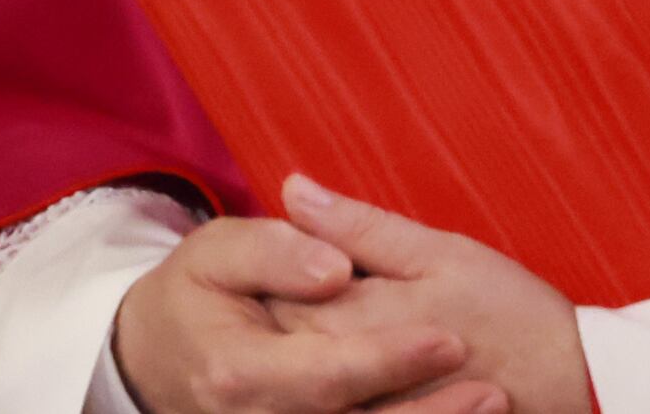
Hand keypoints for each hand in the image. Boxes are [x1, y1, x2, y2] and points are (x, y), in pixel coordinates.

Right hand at [108, 203, 502, 413]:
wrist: (154, 359)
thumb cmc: (194, 297)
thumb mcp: (215, 252)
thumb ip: (275, 252)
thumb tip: (335, 267)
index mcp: (237, 373)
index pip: (326, 374)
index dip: (388, 360)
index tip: (449, 337)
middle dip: (429, 413)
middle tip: (495, 389)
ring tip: (493, 406)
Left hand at [274, 179, 588, 413]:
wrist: (575, 387)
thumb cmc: (514, 314)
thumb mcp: (443, 254)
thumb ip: (362, 227)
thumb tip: (293, 190)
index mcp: (362, 317)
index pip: (276, 294)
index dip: (265, 271)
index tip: (264, 255)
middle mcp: (357, 374)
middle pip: (283, 339)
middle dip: (270, 310)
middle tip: (275, 286)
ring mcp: (373, 406)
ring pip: (308, 380)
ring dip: (296, 349)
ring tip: (311, 326)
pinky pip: (344, 405)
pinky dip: (332, 385)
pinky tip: (337, 368)